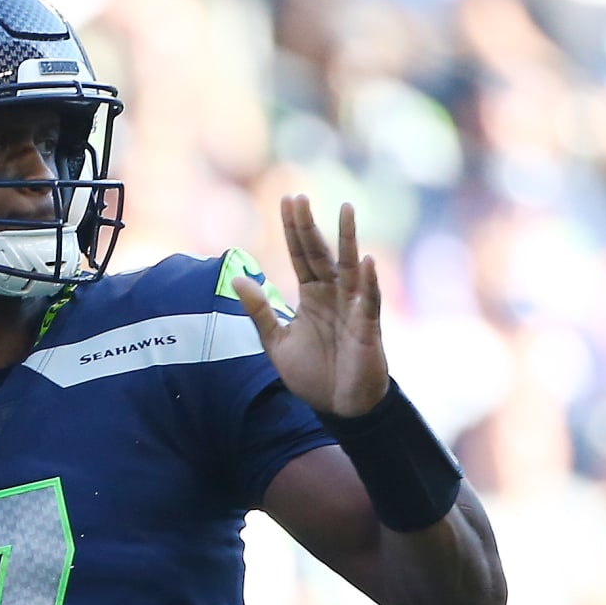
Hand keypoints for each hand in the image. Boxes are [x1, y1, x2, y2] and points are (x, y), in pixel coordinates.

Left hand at [232, 195, 389, 417]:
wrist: (338, 408)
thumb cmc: (312, 374)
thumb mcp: (275, 342)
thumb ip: (259, 311)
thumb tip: (236, 278)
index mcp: (312, 296)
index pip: (301, 255)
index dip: (294, 229)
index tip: (287, 199)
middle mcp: (334, 295)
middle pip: (320, 253)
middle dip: (310, 226)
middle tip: (299, 197)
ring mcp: (353, 308)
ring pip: (350, 267)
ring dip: (348, 239)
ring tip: (346, 209)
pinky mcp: (367, 328)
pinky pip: (369, 301)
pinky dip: (369, 281)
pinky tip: (366, 260)